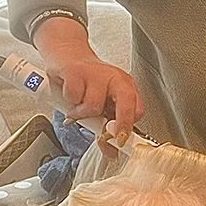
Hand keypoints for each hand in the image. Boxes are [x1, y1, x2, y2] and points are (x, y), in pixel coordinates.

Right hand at [33, 22, 143, 145]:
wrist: (67, 54)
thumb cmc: (86, 82)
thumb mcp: (101, 103)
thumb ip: (106, 124)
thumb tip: (111, 150)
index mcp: (126, 86)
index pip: (137, 110)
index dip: (128, 128)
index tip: (120, 141)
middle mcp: (115, 78)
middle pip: (126, 105)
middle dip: (119, 125)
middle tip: (106, 135)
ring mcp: (96, 73)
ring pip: (93, 106)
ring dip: (81, 112)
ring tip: (77, 107)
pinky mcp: (76, 71)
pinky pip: (73, 98)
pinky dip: (68, 101)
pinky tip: (69, 94)